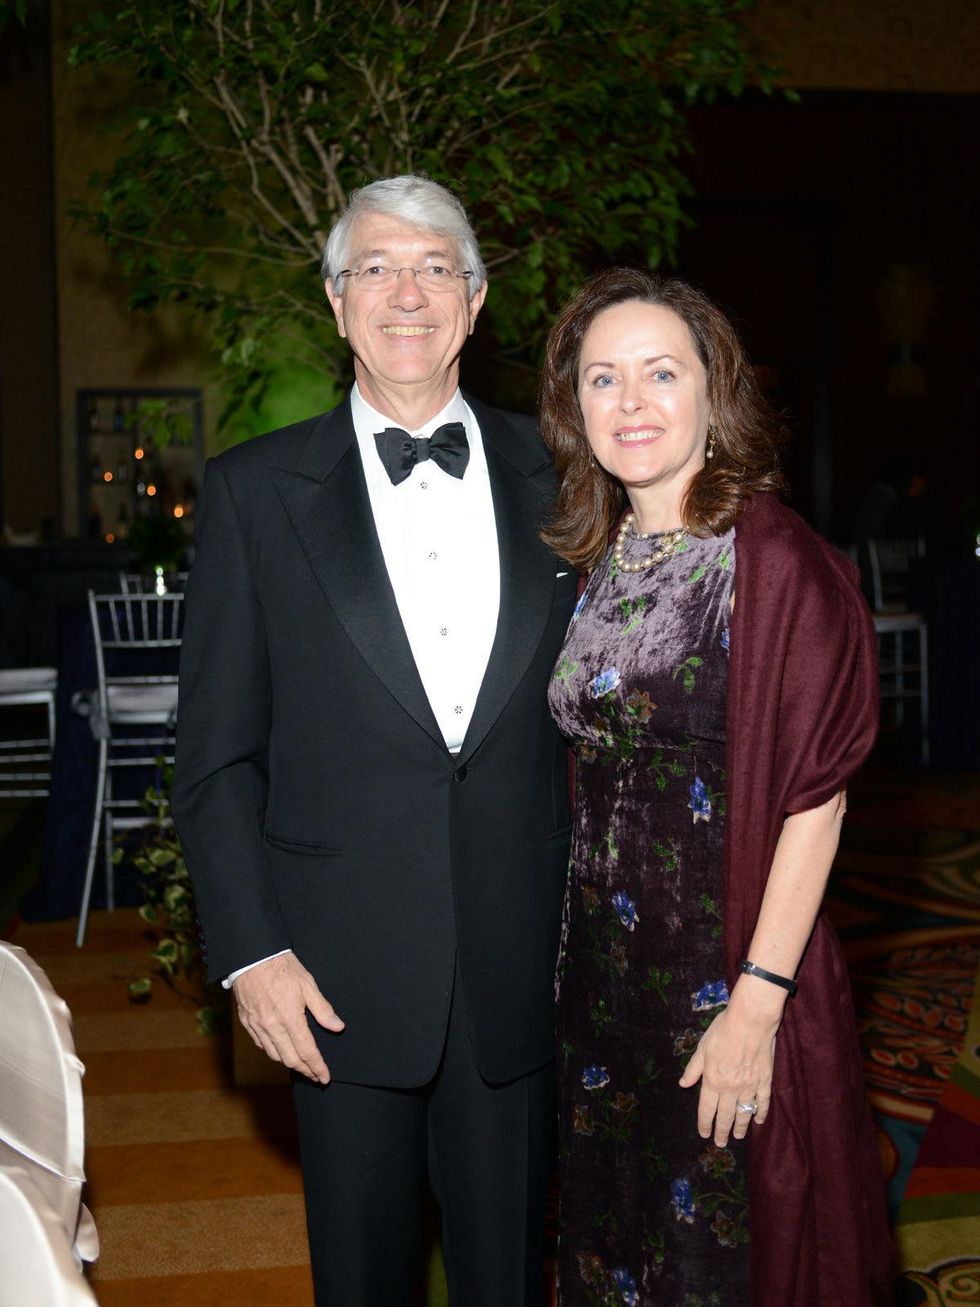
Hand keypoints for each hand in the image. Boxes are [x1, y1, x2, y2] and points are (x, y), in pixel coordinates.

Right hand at [232, 953, 343, 1083]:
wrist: (252, 957)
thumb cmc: (282, 967)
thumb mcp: (308, 984)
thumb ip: (323, 1009)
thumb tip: (337, 1026)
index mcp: (289, 1018)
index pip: (306, 1051)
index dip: (317, 1066)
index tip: (325, 1076)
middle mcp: (271, 1027)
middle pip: (290, 1059)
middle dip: (305, 1070)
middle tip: (315, 1075)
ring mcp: (257, 1026)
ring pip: (274, 1055)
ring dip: (289, 1063)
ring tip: (301, 1066)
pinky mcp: (247, 1023)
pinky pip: (261, 1045)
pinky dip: (273, 1052)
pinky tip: (281, 1051)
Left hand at [677, 1004, 776, 1146]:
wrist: (750, 1021)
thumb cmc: (723, 1030)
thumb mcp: (702, 1048)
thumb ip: (693, 1069)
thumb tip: (683, 1084)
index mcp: (712, 1080)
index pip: (707, 1109)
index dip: (705, 1123)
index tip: (704, 1134)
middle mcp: (730, 1088)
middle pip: (725, 1116)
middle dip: (722, 1131)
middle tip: (721, 1143)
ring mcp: (749, 1087)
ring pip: (744, 1113)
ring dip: (740, 1127)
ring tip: (737, 1137)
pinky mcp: (765, 1081)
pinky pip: (762, 1102)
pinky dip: (760, 1113)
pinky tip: (758, 1120)